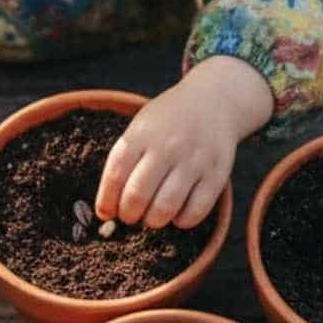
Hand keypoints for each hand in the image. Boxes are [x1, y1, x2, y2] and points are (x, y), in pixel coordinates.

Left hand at [95, 56, 273, 228]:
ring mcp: (194, 160)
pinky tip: (177, 214)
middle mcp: (167, 146)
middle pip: (137, 196)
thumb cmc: (167, 122)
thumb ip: (124, 162)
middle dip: (128, 215)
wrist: (213, 101)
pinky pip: (195, 211)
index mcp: (141, 134)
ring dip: (153, 221)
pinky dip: (182, 221)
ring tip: (152, 218)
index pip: (115, 175)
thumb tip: (107, 211)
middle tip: (131, 216)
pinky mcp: (217, 174)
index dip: (106, 202)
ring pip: (165, 208)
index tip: (106, 214)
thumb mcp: (140, 128)